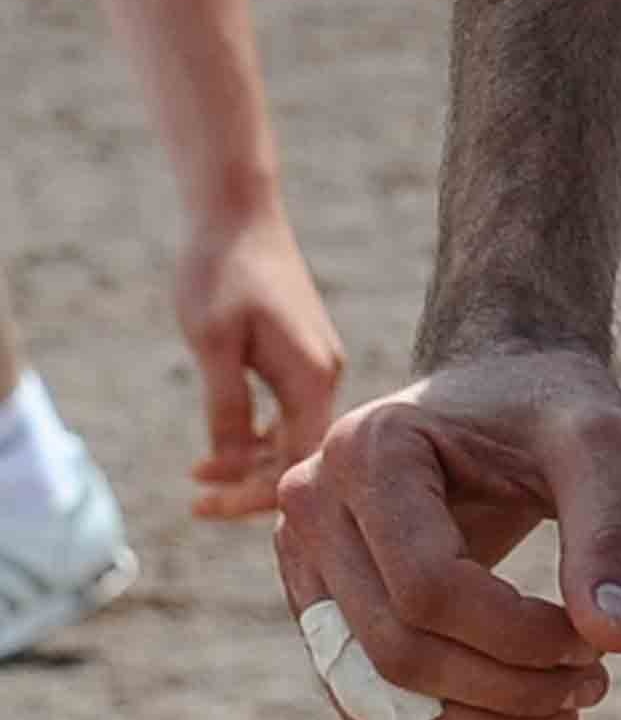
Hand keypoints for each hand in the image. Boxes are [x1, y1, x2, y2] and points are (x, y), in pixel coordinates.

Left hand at [177, 202, 343, 519]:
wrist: (237, 213)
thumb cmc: (220, 272)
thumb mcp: (212, 344)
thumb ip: (227, 407)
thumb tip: (232, 465)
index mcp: (312, 375)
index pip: (297, 462)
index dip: (254, 495)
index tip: (203, 506)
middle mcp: (325, 374)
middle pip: (300, 456)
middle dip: (249, 487)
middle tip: (195, 504)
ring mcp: (316, 365)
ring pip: (292, 438)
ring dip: (248, 465)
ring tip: (198, 480)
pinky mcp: (300, 357)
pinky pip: (286, 415)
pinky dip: (254, 438)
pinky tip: (216, 450)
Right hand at [272, 343, 620, 719]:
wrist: (504, 386)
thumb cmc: (552, 408)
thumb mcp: (599, 448)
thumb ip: (607, 537)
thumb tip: (619, 640)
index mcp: (370, 449)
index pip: (431, 588)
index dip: (519, 636)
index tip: (598, 641)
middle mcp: (312, 502)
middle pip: (398, 646)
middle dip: (507, 686)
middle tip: (595, 680)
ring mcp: (301, 555)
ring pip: (374, 687)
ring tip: (568, 707)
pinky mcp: (317, 599)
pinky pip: (363, 694)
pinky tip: (521, 714)